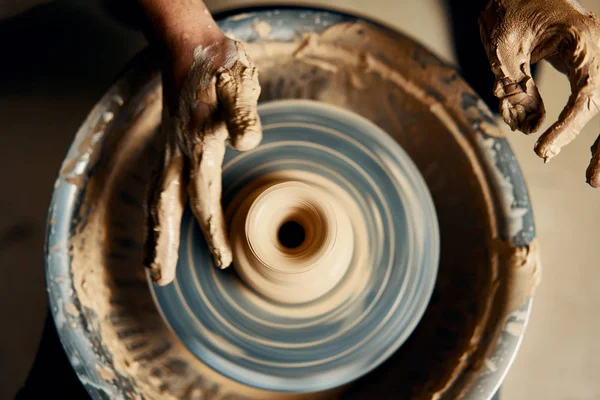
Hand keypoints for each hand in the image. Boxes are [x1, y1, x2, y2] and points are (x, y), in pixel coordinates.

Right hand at [145, 34, 260, 284]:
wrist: (188, 44)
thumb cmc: (217, 64)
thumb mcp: (236, 81)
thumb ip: (241, 112)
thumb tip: (247, 143)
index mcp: (196, 144)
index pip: (203, 197)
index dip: (213, 231)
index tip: (223, 261)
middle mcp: (176, 152)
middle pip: (165, 207)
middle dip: (163, 245)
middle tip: (160, 279)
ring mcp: (168, 150)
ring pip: (156, 199)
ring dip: (154, 233)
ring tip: (152, 263)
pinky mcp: (169, 145)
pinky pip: (158, 186)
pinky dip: (156, 211)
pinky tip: (159, 221)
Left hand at [479, 0, 599, 186]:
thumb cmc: (511, 8)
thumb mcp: (504, 47)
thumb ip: (516, 87)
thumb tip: (528, 128)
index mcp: (585, 43)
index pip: (588, 94)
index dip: (568, 127)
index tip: (542, 149)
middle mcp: (598, 52)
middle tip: (592, 181)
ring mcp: (595, 60)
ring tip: (593, 178)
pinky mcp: (585, 68)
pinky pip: (593, 100)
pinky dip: (587, 126)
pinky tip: (589, 154)